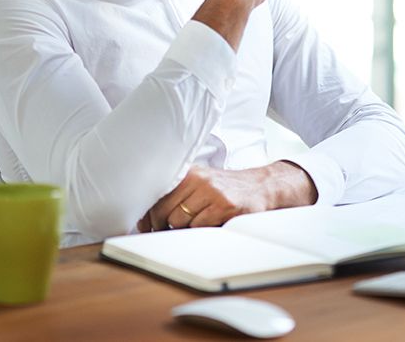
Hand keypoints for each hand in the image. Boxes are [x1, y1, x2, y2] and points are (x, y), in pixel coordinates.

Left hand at [137, 162, 316, 232]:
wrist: (261, 186)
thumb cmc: (226, 188)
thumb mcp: (202, 181)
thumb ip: (179, 192)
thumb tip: (150, 216)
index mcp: (190, 172)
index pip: (158, 194)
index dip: (148, 214)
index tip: (143, 225)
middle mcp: (199, 179)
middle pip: (165, 211)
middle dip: (162, 226)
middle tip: (163, 232)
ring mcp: (212, 192)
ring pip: (181, 221)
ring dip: (183, 229)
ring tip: (192, 225)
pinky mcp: (225, 207)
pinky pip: (200, 227)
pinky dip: (200, 231)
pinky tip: (208, 224)